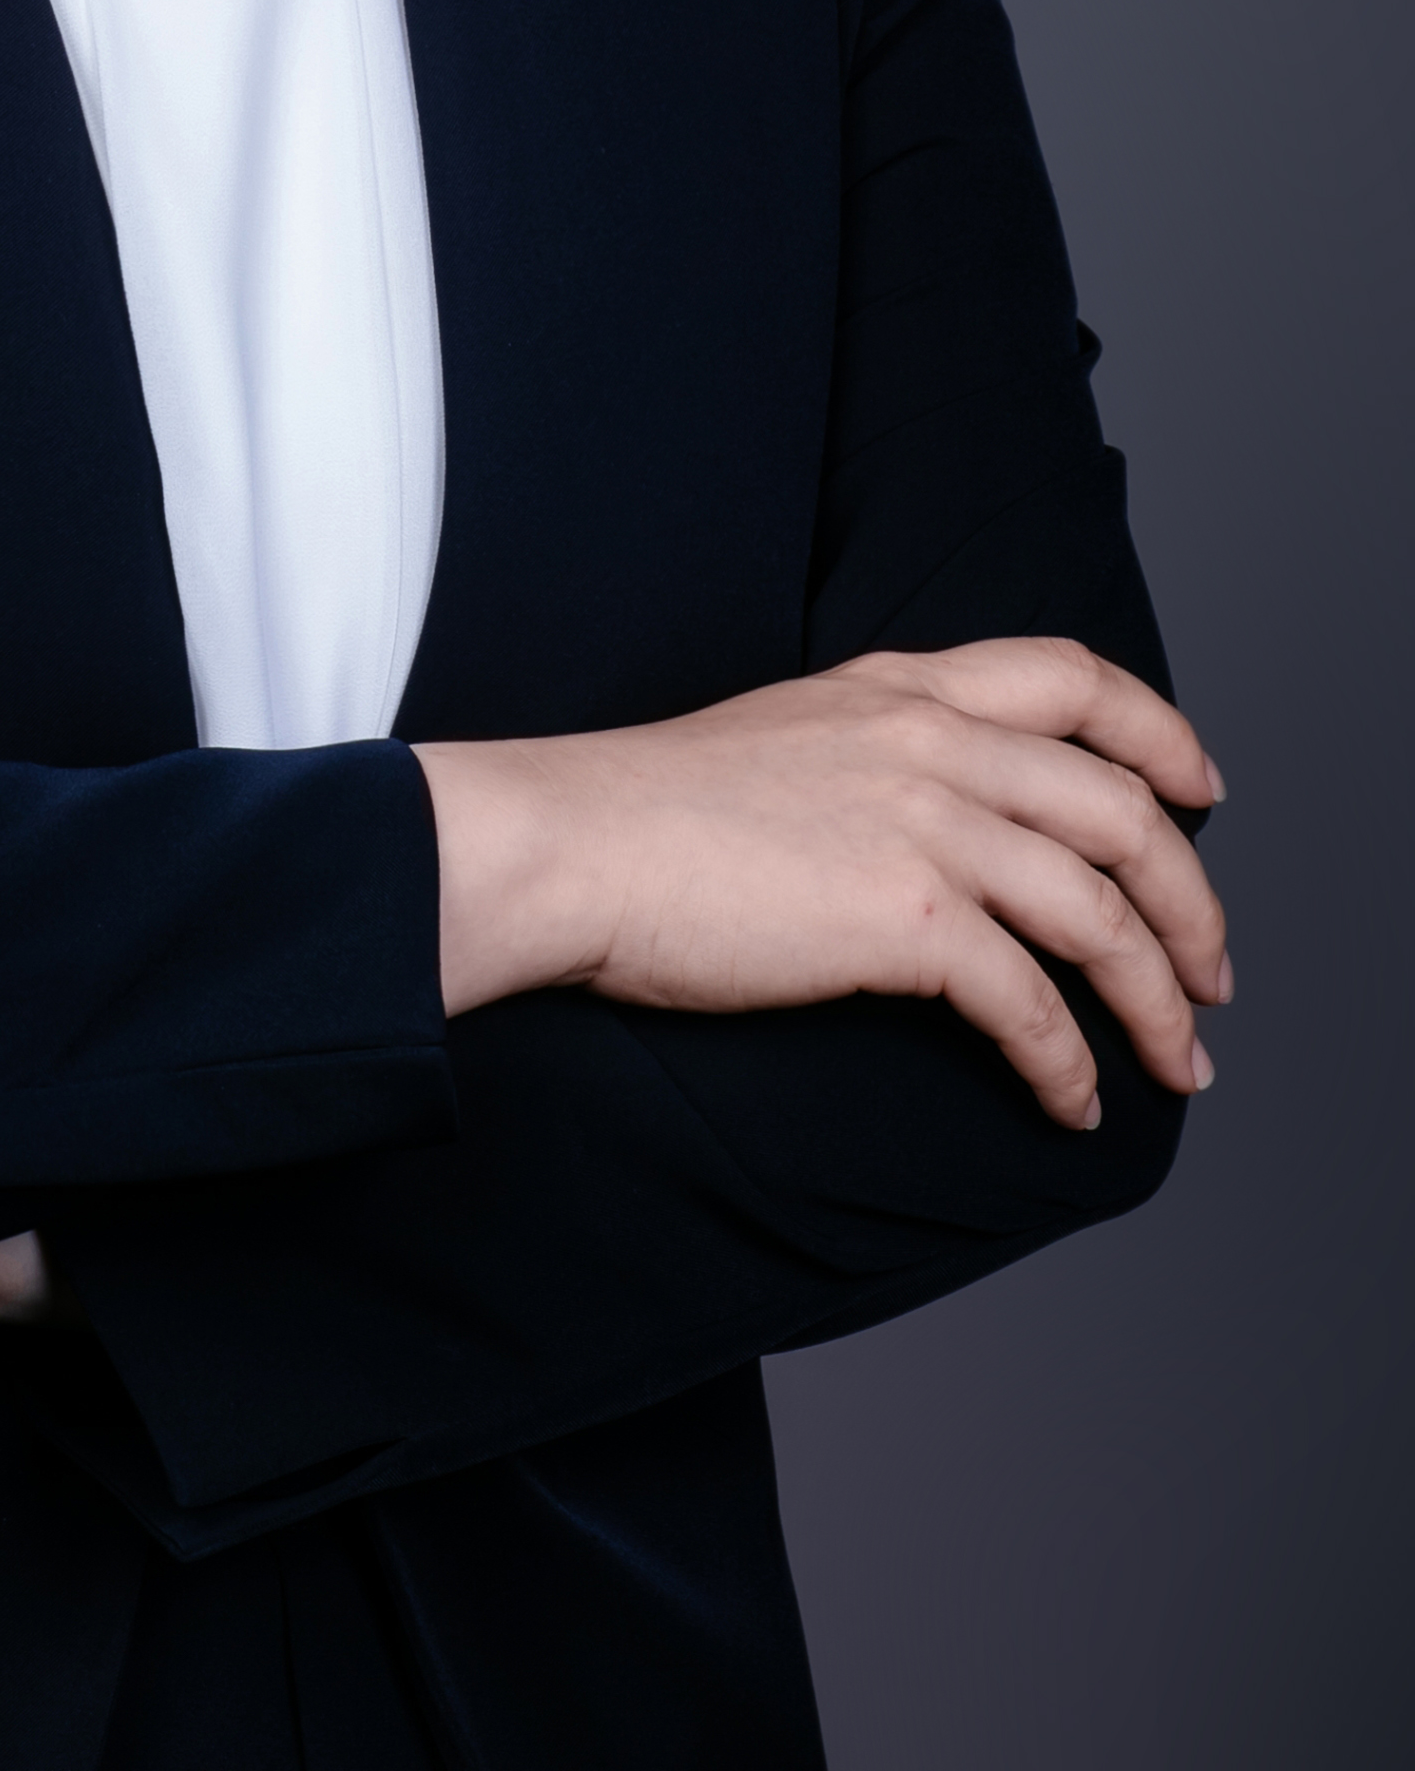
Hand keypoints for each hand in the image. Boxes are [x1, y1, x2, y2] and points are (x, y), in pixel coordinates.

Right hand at [416, 637, 1231, 1129]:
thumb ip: (873, 752)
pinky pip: (1033, 1003)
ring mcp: (924, 821)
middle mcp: (930, 738)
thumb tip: (934, 822)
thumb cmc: (646, 810)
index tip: (1200, 790)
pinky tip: (1071, 1101)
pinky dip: (1069, 1064)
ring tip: (1178, 1059)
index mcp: (900, 686)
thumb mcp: (784, 734)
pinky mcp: (907, 915)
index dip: (1160, 732)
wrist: (569, 843)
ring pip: (1104, 909)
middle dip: (1193, 901)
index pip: (1073, 677)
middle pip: (1124, 807)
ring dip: (1160, 998)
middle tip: (1210, 972)